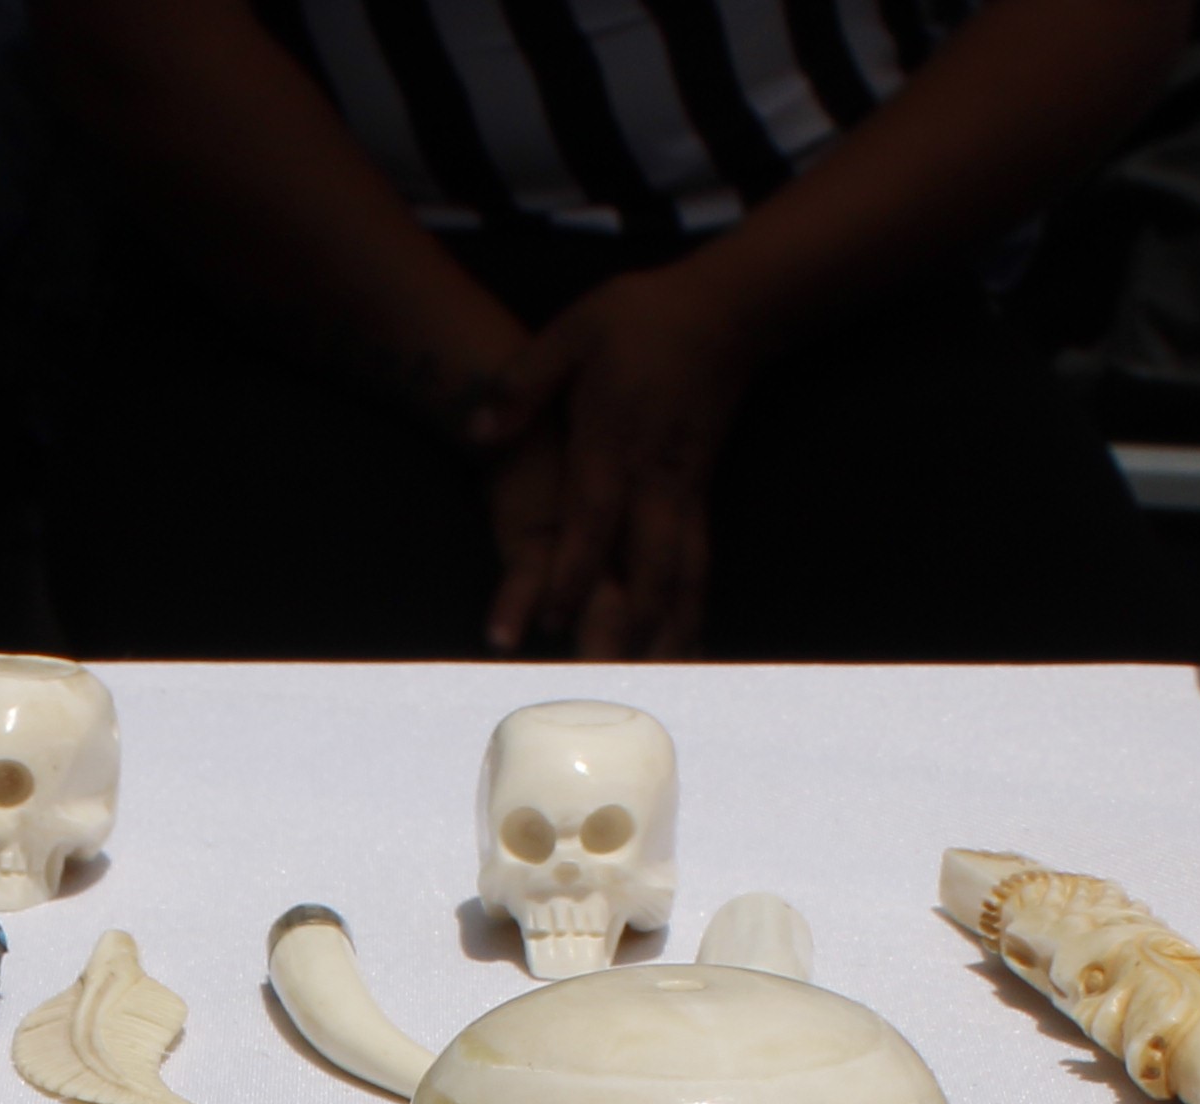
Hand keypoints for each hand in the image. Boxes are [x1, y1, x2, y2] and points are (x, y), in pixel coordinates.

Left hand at [466, 257, 766, 661]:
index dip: (572, 571)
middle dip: (626, 629)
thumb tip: (475, 432)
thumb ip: (522, 385)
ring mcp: (683, 493)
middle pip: (645, 567)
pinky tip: (686, 656)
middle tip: (602, 686)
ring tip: (654, 696)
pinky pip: (699, 568)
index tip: (547, 621)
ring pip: (681, 578)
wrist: (724, 310)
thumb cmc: (638, 319)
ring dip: (667, 638)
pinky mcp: (699, 499)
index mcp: (614, 442)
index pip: (592, 519)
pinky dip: (692, 615)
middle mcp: (653, 478)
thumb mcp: (571, 333)